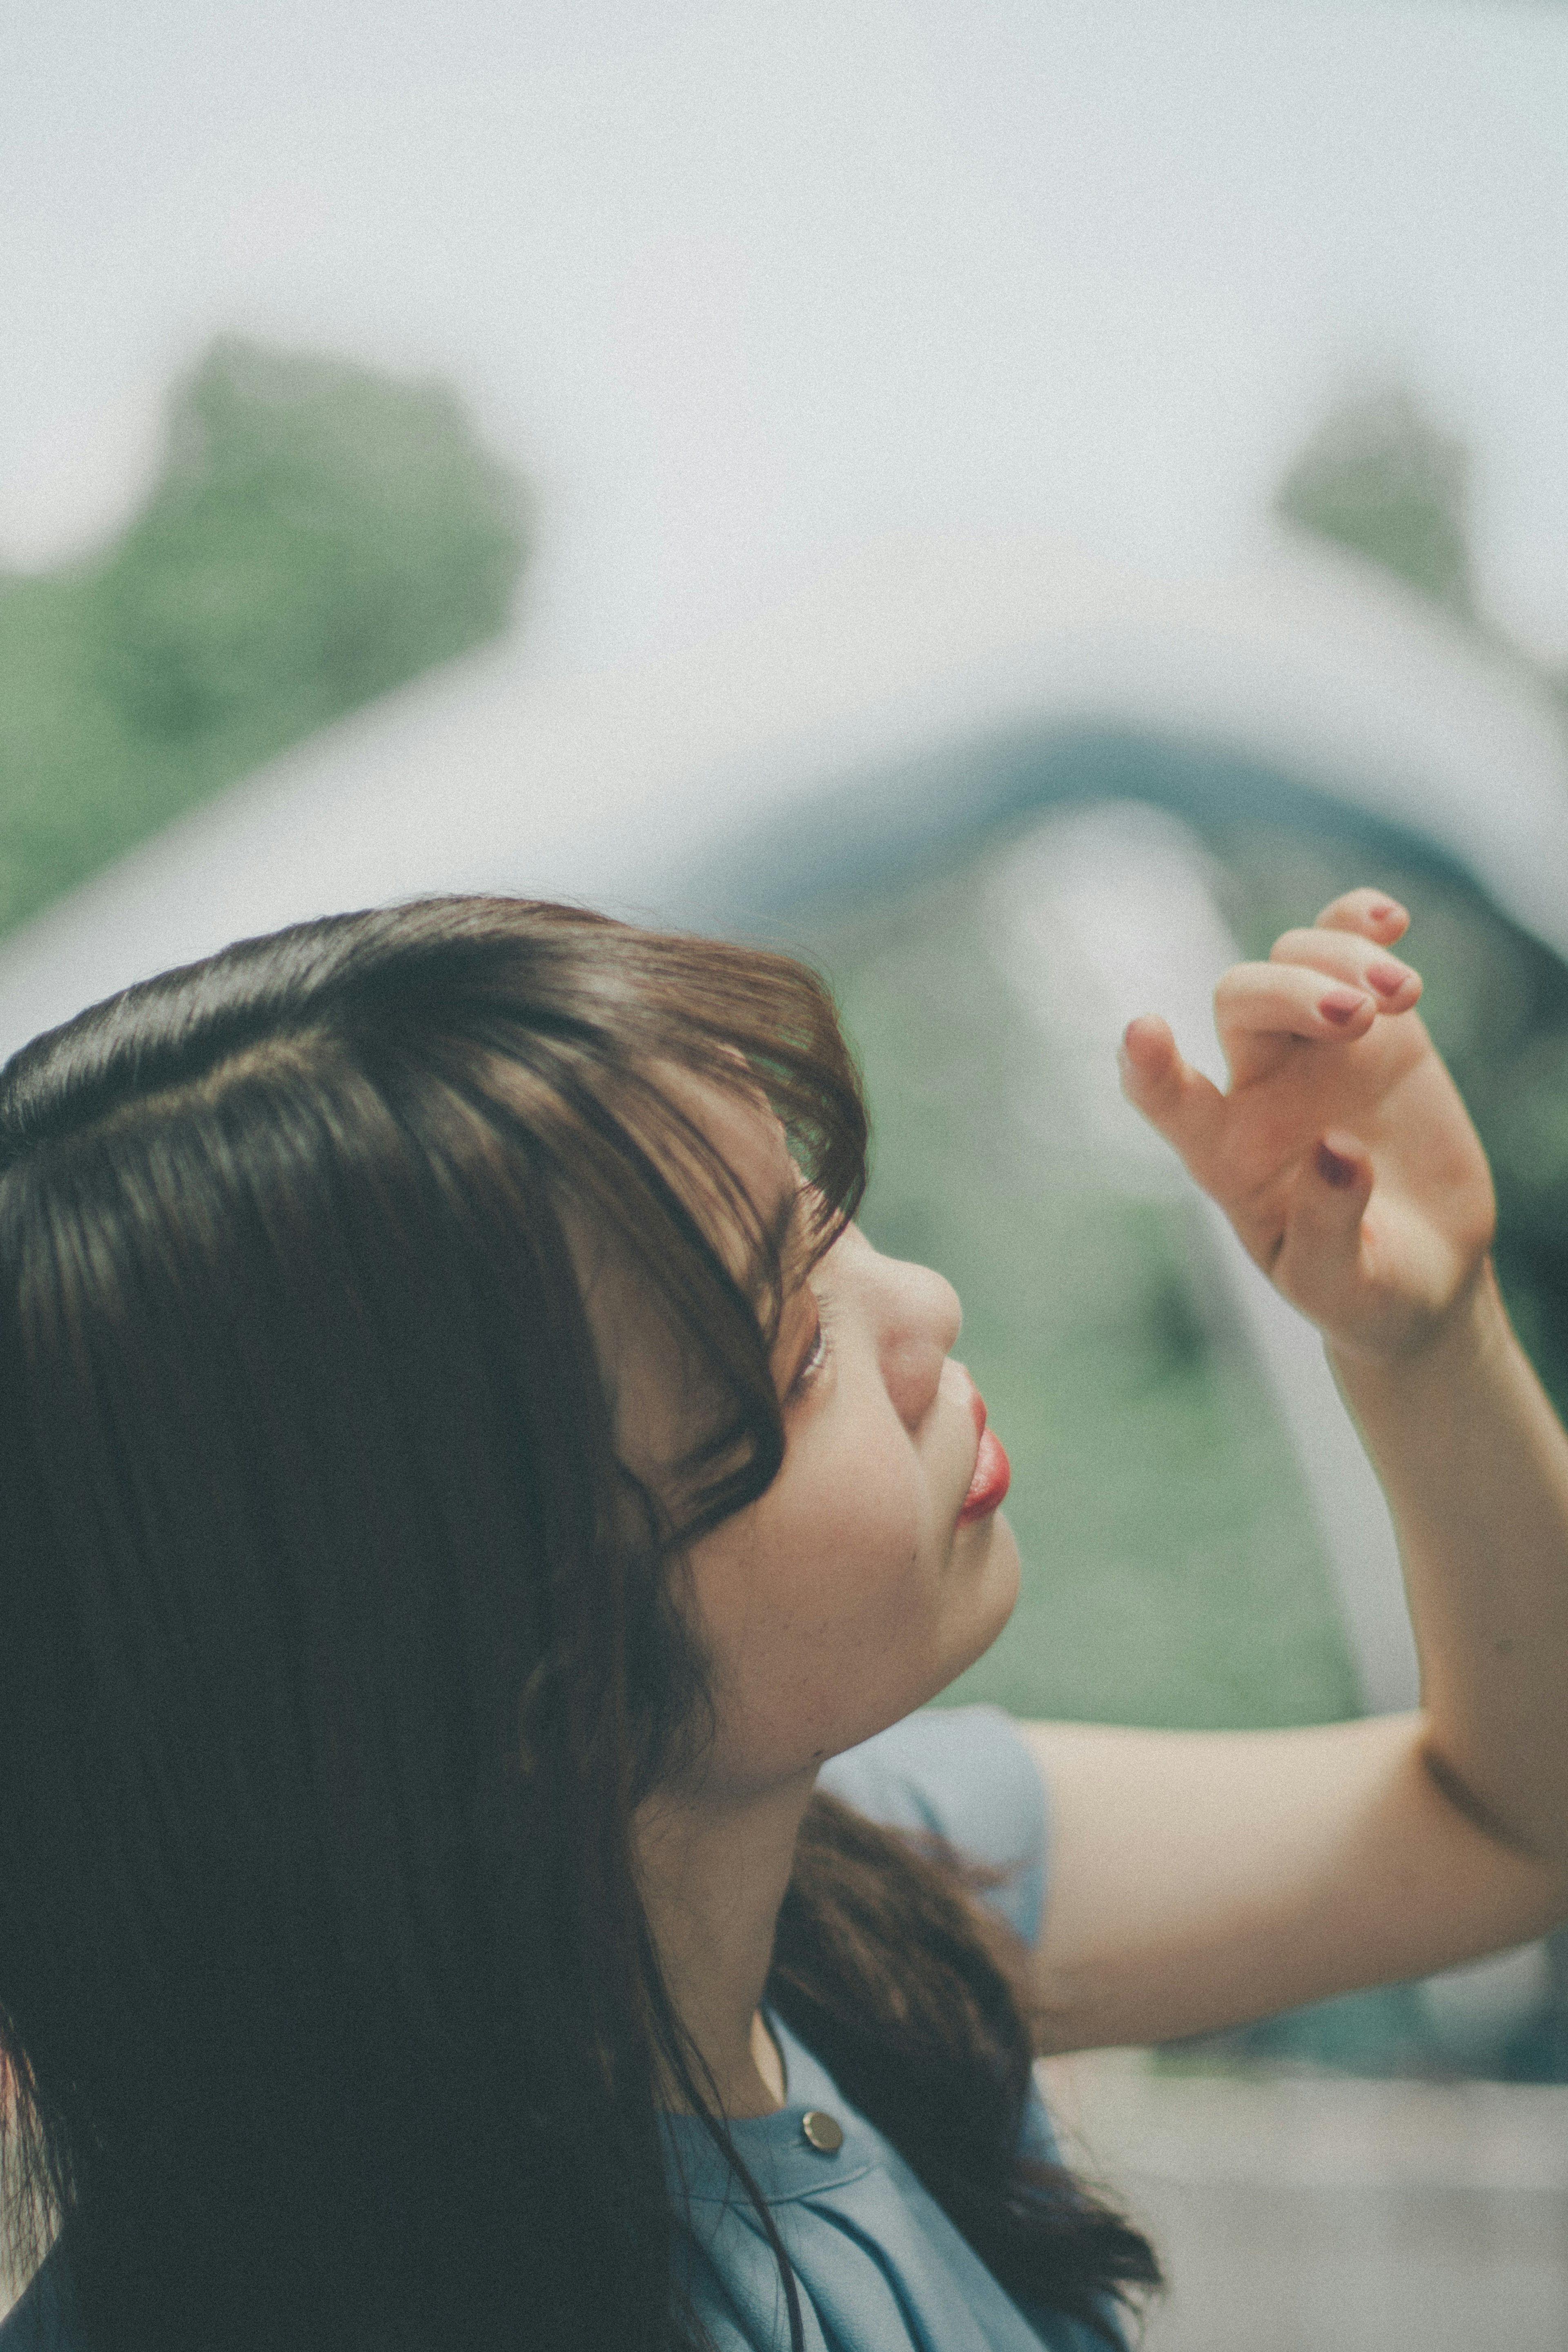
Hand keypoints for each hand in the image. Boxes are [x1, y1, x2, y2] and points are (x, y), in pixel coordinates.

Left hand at [1119, 889, 1495, 1360]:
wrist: (1426, 1272)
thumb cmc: (1366, 1293)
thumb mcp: (1344, 1286)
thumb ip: (1329, 1226)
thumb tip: (1336, 1147)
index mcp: (1223, 1156)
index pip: (1165, 1099)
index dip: (1150, 1067)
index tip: (1143, 1031)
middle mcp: (1256, 1089)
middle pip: (1239, 1000)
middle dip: (1290, 993)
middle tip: (1354, 1018)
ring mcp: (1312, 1050)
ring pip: (1290, 961)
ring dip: (1339, 960)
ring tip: (1401, 998)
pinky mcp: (1376, 1030)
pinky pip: (1347, 949)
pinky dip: (1359, 923)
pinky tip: (1390, 920)